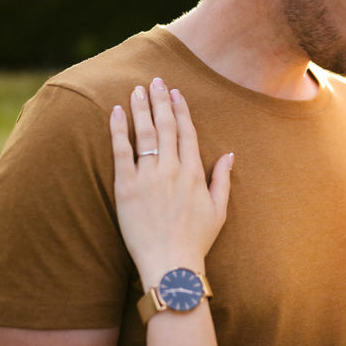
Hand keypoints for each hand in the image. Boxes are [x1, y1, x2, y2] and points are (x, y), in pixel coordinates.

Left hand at [109, 78, 232, 288]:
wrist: (170, 264)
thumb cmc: (196, 241)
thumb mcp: (219, 211)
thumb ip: (222, 180)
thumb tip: (230, 154)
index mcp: (194, 173)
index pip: (187, 132)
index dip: (181, 110)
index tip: (176, 93)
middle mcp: (172, 169)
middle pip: (166, 126)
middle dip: (161, 100)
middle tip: (155, 81)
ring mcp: (148, 177)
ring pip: (144, 133)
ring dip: (140, 108)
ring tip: (136, 90)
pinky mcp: (126, 187)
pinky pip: (121, 151)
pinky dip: (118, 129)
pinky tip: (115, 112)